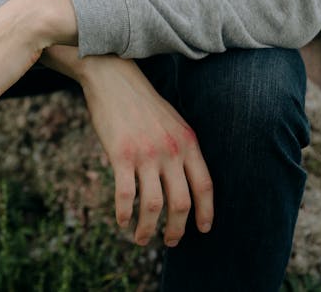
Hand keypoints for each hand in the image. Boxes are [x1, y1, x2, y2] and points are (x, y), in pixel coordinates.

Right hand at [42, 45, 213, 246]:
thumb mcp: (173, 121)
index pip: (205, 185)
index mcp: (188, 142)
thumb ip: (181, 147)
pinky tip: (122, 222)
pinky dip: (124, 214)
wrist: (113, 78)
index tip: (203, 229)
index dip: (206, 212)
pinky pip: (125, 195)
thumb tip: (185, 179)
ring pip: (153, 205)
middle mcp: (171, 150)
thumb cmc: (141, 102)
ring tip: (142, 239)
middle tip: (170, 242)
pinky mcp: (121, 155)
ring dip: (148, 229)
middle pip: (182, 202)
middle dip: (177, 229)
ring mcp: (146, 154)